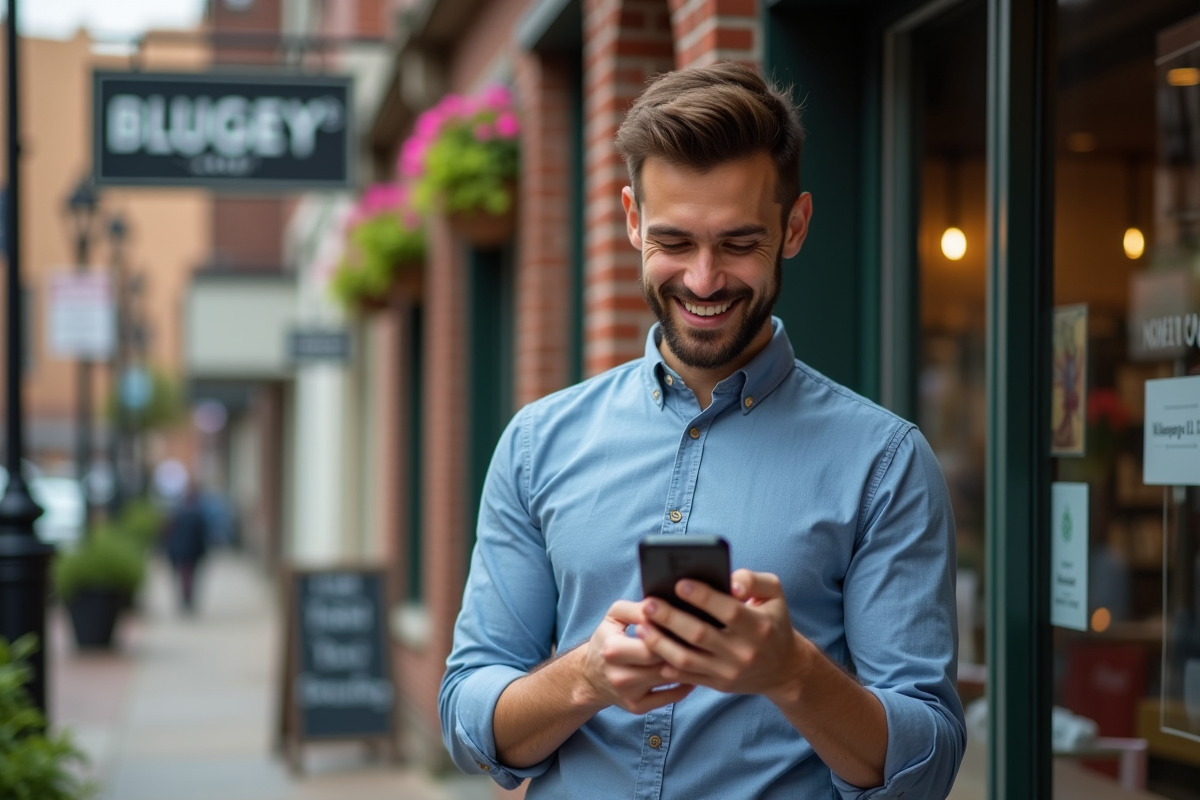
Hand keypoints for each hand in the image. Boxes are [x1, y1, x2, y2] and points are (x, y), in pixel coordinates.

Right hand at [576, 600, 694, 714]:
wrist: (590, 676)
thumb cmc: (607, 640)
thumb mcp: (614, 617)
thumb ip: (636, 609)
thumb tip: (662, 607)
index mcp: (612, 650)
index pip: (651, 644)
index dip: (672, 633)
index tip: (687, 622)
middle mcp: (620, 676)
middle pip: (663, 663)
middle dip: (682, 650)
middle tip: (700, 638)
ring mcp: (630, 695)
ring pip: (670, 679)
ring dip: (689, 665)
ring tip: (700, 650)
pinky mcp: (638, 708)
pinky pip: (672, 698)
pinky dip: (687, 684)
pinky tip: (694, 670)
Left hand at [636, 569, 808, 702]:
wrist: (784, 669)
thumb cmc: (774, 622)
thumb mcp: (774, 595)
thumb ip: (753, 579)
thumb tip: (729, 581)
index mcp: (759, 626)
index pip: (728, 611)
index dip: (703, 597)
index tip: (679, 583)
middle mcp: (744, 652)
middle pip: (700, 635)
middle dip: (670, 618)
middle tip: (648, 603)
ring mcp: (729, 671)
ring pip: (687, 659)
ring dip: (660, 643)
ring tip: (642, 625)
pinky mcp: (718, 684)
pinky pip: (687, 676)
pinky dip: (666, 663)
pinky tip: (650, 646)